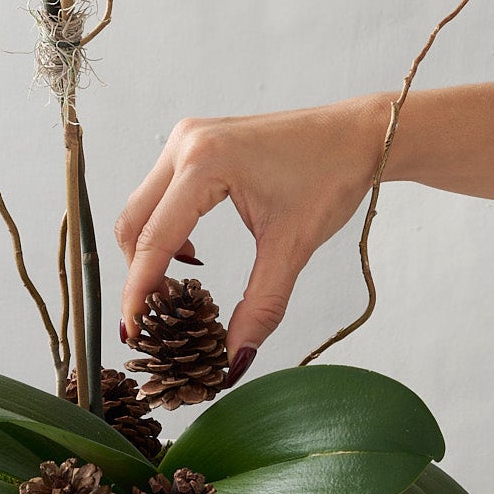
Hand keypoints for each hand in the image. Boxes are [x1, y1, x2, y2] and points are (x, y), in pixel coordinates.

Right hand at [115, 95, 388, 374]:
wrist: (358, 136)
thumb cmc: (331, 177)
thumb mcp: (293, 246)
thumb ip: (260, 305)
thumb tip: (234, 357)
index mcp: (205, 163)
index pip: (154, 238)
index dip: (139, 290)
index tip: (135, 330)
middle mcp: (186, 144)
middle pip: (134, 221)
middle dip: (140, 273)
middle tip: (159, 316)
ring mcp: (187, 138)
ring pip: (143, 207)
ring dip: (151, 251)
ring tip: (177, 290)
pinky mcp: (195, 142)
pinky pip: (160, 192)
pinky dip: (165, 228)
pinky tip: (192, 253)